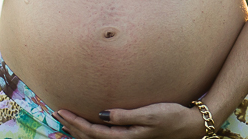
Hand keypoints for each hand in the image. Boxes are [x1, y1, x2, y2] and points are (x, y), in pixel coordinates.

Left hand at [54, 101, 207, 138]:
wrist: (190, 126)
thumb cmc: (172, 117)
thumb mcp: (151, 114)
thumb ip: (126, 116)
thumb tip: (102, 114)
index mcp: (125, 138)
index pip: (93, 132)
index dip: (75, 122)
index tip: (61, 111)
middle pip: (91, 138)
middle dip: (73, 126)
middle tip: (57, 113)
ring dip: (80, 131)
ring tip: (67, 122)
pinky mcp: (132, 137)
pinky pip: (105, 137)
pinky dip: (92, 133)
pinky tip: (90, 126)